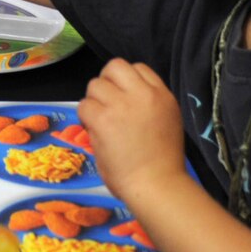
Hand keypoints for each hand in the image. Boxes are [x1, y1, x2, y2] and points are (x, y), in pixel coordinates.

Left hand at [79, 59, 185, 201]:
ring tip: (99, 121)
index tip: (122, 99)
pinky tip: (93, 130)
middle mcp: (143, 94)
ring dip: (94, 101)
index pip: (138, 68)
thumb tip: (122, 96)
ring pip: (95, 84)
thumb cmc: (162, 162)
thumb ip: (147, 104)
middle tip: (106, 105)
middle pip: (115, 67)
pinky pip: (84, 105)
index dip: (126, 82)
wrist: (157, 184)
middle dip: (106, 83)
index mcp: (162, 95)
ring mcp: (122, 104)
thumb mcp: (166, 121)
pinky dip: (85, 117)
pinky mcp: (103, 119)